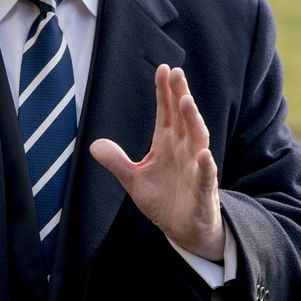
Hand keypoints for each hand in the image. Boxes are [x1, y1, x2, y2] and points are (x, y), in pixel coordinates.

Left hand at [90, 64, 223, 260]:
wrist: (184, 231)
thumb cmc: (164, 201)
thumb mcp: (133, 180)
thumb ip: (117, 162)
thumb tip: (94, 145)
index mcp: (167, 144)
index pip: (166, 112)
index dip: (164, 91)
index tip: (163, 69)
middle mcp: (184, 150)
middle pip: (183, 118)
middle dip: (180, 95)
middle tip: (176, 73)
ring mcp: (195, 169)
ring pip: (197, 140)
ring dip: (193, 121)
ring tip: (186, 101)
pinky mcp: (203, 192)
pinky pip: (205, 177)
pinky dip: (205, 166)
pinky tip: (203, 154)